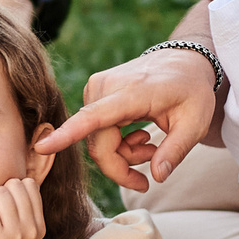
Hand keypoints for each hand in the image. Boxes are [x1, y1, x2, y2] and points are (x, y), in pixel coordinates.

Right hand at [37, 47, 218, 191]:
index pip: (93, 119)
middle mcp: (106, 87)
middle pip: (98, 144)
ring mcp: (97, 88)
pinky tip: (139, 136)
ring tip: (151, 146)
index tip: (42, 148)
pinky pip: (97, 130)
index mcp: (132, 93)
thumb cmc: (191, 91)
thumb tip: (157, 177)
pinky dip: (117, 142)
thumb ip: (176, 151)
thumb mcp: (195, 123)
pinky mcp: (95, 92)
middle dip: (121, 166)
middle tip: (149, 175)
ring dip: (122, 154)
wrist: (183, 61)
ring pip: (97, 140)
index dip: (67, 136)